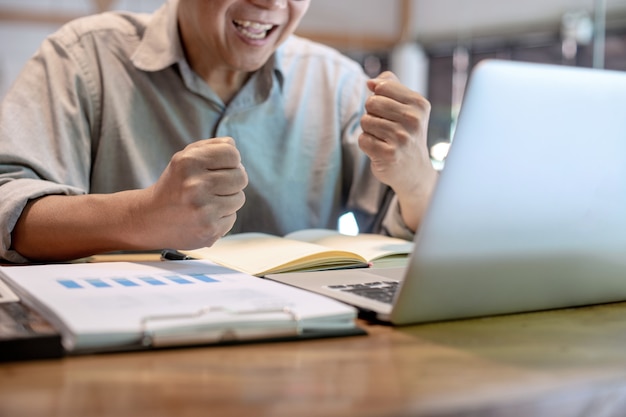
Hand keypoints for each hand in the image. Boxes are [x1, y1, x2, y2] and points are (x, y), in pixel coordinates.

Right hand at [137, 137, 247, 248]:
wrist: (150, 219)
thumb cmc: (175, 184)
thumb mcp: (186, 157)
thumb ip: (213, 146)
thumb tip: (234, 146)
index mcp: (189, 162)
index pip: (232, 154)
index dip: (230, 161)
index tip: (219, 167)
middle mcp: (195, 185)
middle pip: (241, 176)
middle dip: (232, 180)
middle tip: (213, 186)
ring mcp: (202, 210)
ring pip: (239, 198)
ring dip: (228, 199)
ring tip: (207, 201)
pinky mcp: (209, 230)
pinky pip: (233, 217)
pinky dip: (222, 217)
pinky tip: (204, 216)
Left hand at [359, 71, 436, 230]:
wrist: (414, 171)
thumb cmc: (407, 134)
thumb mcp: (407, 107)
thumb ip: (391, 86)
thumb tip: (371, 81)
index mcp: (419, 104)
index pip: (382, 87)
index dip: (378, 98)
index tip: (389, 111)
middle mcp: (413, 120)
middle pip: (371, 103)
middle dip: (372, 114)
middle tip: (386, 127)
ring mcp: (401, 138)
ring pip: (365, 121)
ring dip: (370, 131)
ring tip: (384, 139)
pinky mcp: (388, 154)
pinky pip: (363, 139)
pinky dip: (367, 144)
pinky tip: (380, 150)